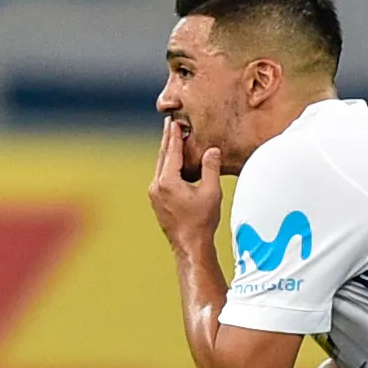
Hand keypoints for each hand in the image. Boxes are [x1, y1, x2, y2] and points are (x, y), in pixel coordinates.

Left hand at [147, 116, 222, 250]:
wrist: (190, 246)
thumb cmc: (202, 221)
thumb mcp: (211, 192)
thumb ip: (211, 168)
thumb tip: (212, 150)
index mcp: (167, 181)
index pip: (171, 152)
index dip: (175, 136)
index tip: (175, 122)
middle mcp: (156, 186)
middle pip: (162, 157)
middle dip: (168, 140)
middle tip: (169, 124)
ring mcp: (154, 195)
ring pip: (160, 167)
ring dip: (167, 153)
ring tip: (171, 140)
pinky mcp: (157, 202)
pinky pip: (161, 177)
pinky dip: (167, 166)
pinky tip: (173, 164)